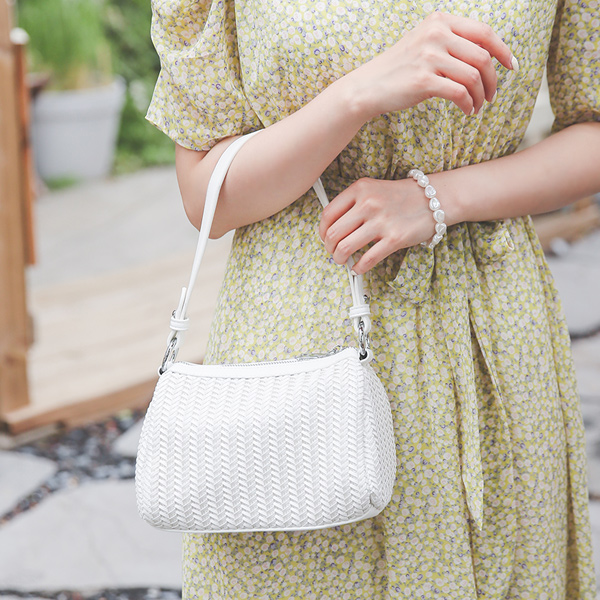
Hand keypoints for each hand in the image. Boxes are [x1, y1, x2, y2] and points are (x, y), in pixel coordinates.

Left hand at [318, 177, 439, 274]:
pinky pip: (367, 259)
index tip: (325, 239)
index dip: (321, 232)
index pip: (327, 214)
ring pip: (344, 248)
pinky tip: (358, 268)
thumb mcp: (372, 189)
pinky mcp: (394, 238)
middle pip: (333, 234)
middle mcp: (368, 203)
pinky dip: (358, 268)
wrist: (434, 199)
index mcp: (359, 189)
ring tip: (343, 261)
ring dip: (339, 259)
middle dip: (329, 248)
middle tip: (334, 253)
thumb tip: (331, 230)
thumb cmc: (401, 197)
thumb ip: (352, 204)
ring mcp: (381, 221)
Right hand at [345, 11, 515, 118]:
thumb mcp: (425, 43)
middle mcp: (436, 34)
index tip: (511, 67)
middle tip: (492, 95)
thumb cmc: (400, 68)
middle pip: (483, 56)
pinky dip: (469, 104)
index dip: (503, 50)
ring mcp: (429, 57)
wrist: (369, 86)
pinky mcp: (423, 81)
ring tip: (479, 106)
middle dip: (493, 80)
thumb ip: (452, 42)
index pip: (484, 32)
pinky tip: (467, 111)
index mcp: (440, 22)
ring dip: (482, 95)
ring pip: (474, 76)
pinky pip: (459, 93)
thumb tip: (487, 55)